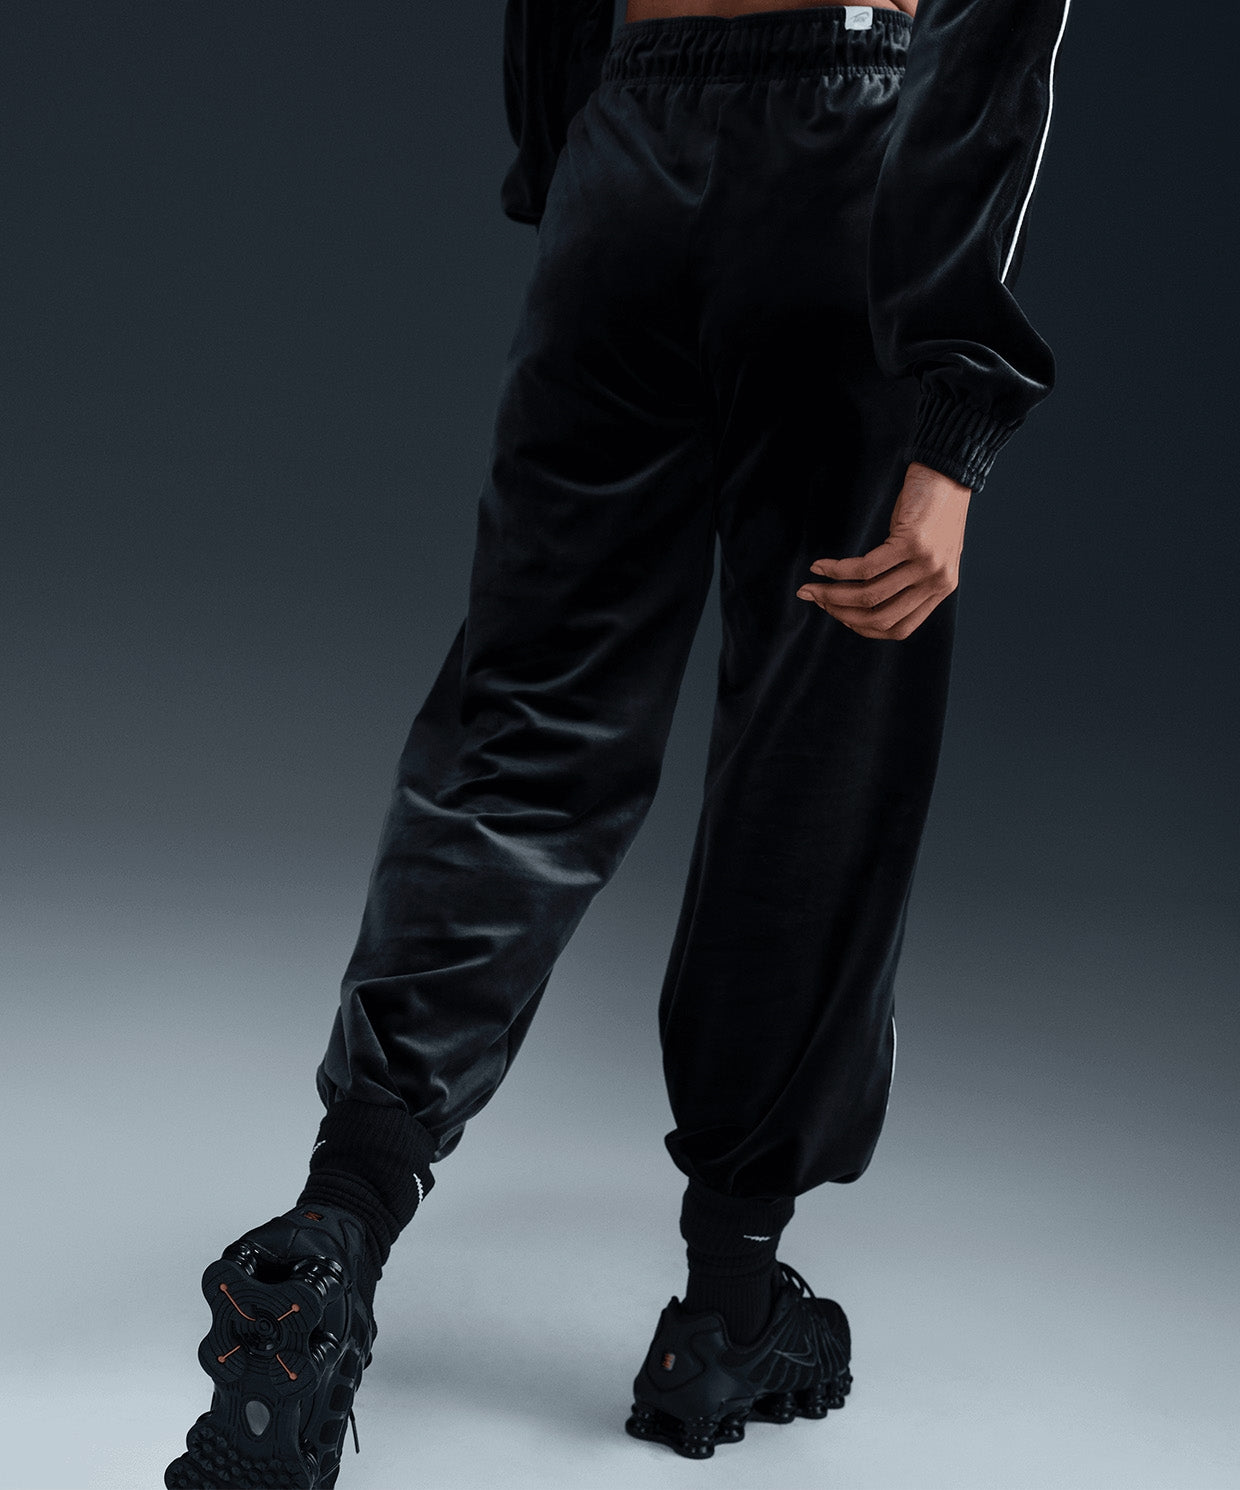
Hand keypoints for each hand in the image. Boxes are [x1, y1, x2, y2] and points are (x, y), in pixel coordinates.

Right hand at [795, 461, 970, 639]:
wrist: (949, 472)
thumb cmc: (932, 510)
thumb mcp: (925, 553)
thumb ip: (905, 578)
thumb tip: (859, 599)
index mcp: (940, 589)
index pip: (898, 628)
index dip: (863, 627)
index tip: (840, 617)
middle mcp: (936, 582)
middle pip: (880, 616)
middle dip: (841, 613)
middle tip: (817, 601)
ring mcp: (926, 564)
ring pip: (869, 595)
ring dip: (833, 594)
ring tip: (812, 588)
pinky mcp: (912, 543)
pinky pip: (865, 568)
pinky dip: (837, 570)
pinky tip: (821, 567)